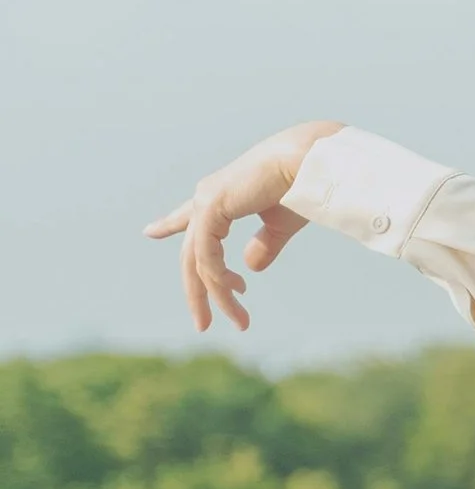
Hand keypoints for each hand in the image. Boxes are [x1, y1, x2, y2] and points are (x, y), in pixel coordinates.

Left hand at [145, 122, 341, 332]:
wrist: (309, 164)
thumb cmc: (300, 186)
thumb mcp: (280, 224)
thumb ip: (264, 244)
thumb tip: (250, 268)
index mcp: (222, 195)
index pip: (190, 215)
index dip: (170, 225)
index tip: (150, 232)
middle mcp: (207, 196)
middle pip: (193, 254)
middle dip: (198, 292)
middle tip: (202, 324)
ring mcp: (205, 201)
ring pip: (199, 263)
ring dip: (218, 296)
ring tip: (239, 321)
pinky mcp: (210, 208)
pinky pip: (207, 257)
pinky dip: (220, 279)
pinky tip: (235, 291)